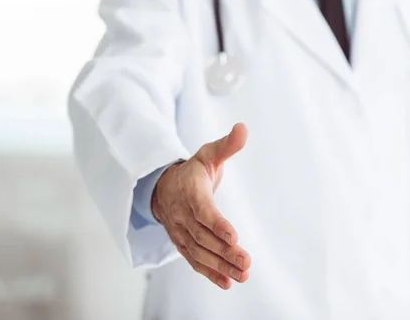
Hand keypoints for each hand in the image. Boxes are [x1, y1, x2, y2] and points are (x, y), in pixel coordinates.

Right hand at [151, 123, 251, 289]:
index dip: (218, 225)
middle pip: (204, 237)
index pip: (203, 211)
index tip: (235, 237)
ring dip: (221, 266)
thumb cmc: (192, 170)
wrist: (163, 187)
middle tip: (246, 262)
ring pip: (200, 252)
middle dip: (225, 251)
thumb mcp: (209, 153)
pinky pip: (195, 261)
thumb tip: (244, 128)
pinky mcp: (182, 244)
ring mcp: (180, 232)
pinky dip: (210, 273)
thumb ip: (227, 145)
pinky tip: (228, 282)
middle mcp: (183, 215)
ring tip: (243, 274)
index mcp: (190, 191)